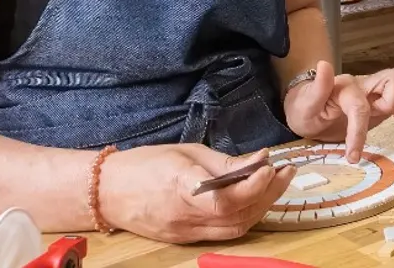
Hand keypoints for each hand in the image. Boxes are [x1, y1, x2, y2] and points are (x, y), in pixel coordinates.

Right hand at [102, 144, 292, 243]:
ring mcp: (184, 232)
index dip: (253, 185)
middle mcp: (184, 216)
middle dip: (269, 193)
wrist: (106, 192)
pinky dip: (244, 217)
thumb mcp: (186, 152)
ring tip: (277, 182)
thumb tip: (259, 160)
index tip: (271, 165)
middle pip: (238, 215)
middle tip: (287, 170)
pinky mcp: (184, 240)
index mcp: (181, 187)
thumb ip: (223, 162)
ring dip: (261, 206)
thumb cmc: (145, 163)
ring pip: (235, 228)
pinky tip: (255, 199)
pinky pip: (223, 233)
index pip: (225, 198)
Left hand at [283, 61, 393, 160]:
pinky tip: (393, 115)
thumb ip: (317, 87)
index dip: (359, 132)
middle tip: (380, 119)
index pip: (361, 107)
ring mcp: (377, 89)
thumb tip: (324, 64)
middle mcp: (365, 84)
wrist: (308, 107)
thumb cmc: (306, 109)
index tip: (353, 157)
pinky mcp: (385, 96)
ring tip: (388, 117)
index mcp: (346, 88)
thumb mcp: (305, 105)